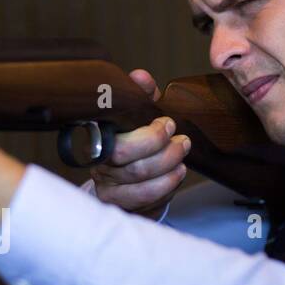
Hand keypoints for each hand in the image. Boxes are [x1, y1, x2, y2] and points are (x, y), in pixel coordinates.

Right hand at [90, 68, 191, 218]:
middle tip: (183, 141)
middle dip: (165, 153)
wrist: (125, 175)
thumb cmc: (134, 141)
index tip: (168, 124)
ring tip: (182, 158)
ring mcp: (110, 191)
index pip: (119, 145)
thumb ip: (141, 96)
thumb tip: (140, 76)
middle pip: (134, 167)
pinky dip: (167, 188)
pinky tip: (176, 175)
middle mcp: (101, 169)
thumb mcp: (138, 115)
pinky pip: (149, 203)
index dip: (149, 137)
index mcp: (101, 142)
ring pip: (144, 187)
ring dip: (170, 171)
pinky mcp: (123, 208)